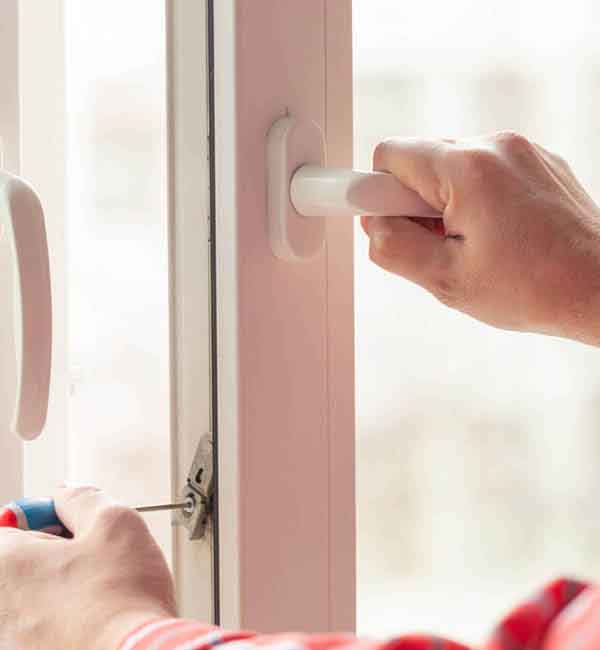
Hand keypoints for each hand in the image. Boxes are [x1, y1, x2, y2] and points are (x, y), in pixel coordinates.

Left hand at [0, 486, 175, 649]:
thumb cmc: (122, 601)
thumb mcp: (115, 522)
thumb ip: (83, 498)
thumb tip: (67, 493)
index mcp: (6, 562)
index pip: (12, 521)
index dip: (52, 517)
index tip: (74, 525)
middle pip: (26, 561)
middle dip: (62, 554)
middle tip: (96, 558)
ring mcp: (14, 638)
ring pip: (41, 596)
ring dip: (68, 588)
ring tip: (103, 593)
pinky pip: (48, 628)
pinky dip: (72, 621)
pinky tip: (100, 621)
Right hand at [361, 132, 599, 344]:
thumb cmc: (536, 288)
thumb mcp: (447, 280)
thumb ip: (394, 248)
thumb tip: (373, 226)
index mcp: (468, 169)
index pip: (390, 155)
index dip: (374, 193)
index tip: (377, 219)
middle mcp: (495, 146)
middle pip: (420, 158)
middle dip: (413, 202)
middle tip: (436, 243)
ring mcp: (521, 150)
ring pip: (451, 165)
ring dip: (444, 202)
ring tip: (471, 242)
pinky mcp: (537, 161)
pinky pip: (484, 169)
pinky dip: (475, 198)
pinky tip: (495, 234)